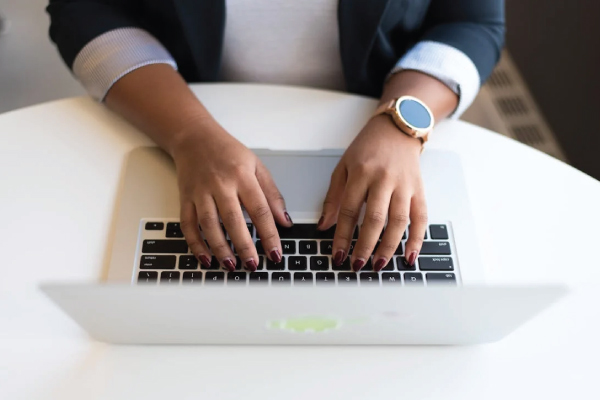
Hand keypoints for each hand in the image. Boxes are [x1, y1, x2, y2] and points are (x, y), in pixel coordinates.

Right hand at [172, 117, 291, 271]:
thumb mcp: (256, 166)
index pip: (260, 209)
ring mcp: (200, 192)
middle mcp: (220, 184)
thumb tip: (285, 221)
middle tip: (253, 265)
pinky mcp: (185, 198)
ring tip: (231, 265)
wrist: (194, 137)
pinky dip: (195, 244)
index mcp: (242, 176)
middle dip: (244, 246)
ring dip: (220, 248)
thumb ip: (272, 194)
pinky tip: (206, 258)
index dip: (269, 234)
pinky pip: (188, 225)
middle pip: (233, 220)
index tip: (276, 253)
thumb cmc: (228, 152)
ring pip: (209, 225)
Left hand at [319, 115, 426, 271]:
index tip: (337, 255)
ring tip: (378, 265)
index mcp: (362, 173)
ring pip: (398, 221)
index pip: (349, 210)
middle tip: (357, 265)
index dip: (342, 235)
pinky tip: (409, 256)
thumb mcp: (343, 167)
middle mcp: (384, 179)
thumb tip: (324, 226)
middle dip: (365, 245)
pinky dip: (417, 239)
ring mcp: (405, 185)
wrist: (398, 129)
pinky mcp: (420, 190)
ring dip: (388, 247)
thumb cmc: (368, 148)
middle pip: (375, 218)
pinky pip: (421, 218)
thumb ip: (333, 197)